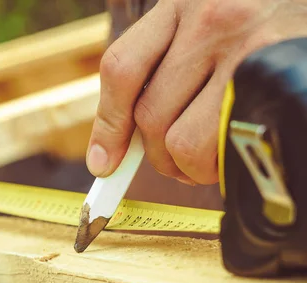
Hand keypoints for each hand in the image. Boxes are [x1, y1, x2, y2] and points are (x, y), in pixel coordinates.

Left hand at [87, 0, 306, 184]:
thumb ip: (166, 67)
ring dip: (190, 167)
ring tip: (210, 157)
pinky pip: (224, 148)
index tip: (104, 162)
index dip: (108, 125)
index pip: (122, 68)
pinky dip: (219, 166)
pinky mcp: (277, 80)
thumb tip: (119, 144)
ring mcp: (247, 49)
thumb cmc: (260, 21)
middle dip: (156, 156)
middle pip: (150, 115)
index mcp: (182, 3)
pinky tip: (232, 153)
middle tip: (175, 162)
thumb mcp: (206, 22)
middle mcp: (211, 20)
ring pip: (182, 141)